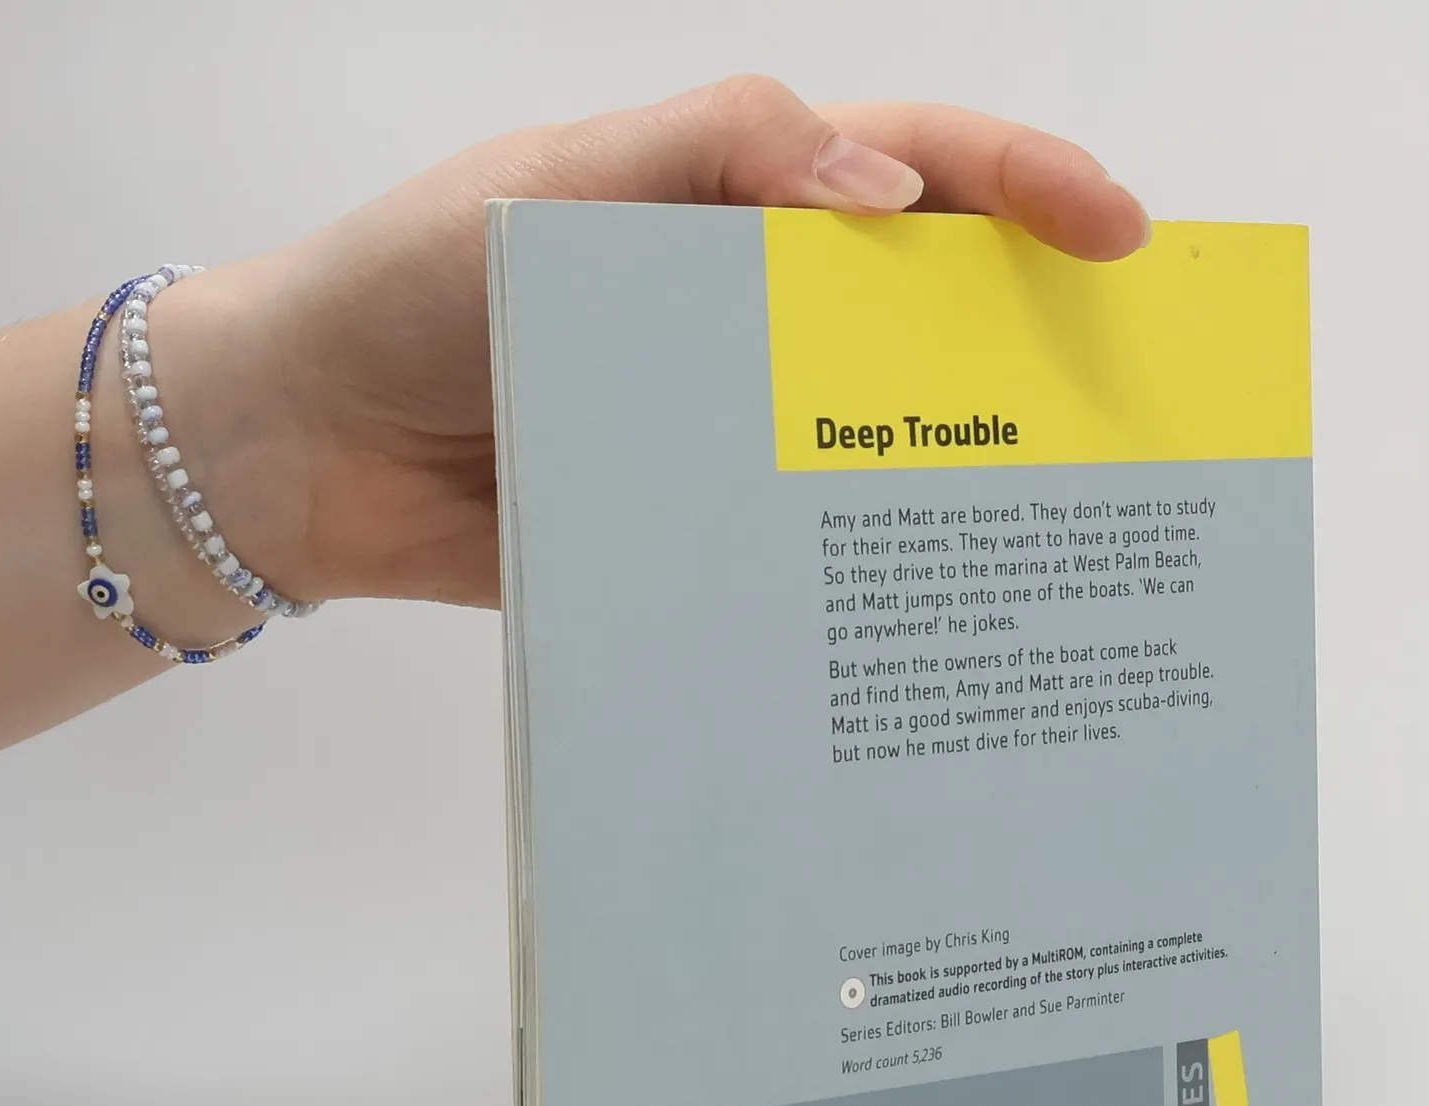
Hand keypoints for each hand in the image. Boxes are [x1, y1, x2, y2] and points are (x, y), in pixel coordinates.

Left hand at [181, 78, 1151, 611]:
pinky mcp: (700, 534)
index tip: (1121, 240)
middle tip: (1127, 412)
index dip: (1025, 194)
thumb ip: (707, 159)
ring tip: (1053, 533)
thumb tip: (883, 194)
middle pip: (925, 320)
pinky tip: (922, 624)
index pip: (912, 176)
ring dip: (961, 484)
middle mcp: (752, 319)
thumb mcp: (553, 188)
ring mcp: (732, 434)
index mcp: (734, 207)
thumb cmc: (407, 286)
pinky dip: (858, 581)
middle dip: (1035, 353)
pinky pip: (797, 551)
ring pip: (876, 448)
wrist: (301, 453)